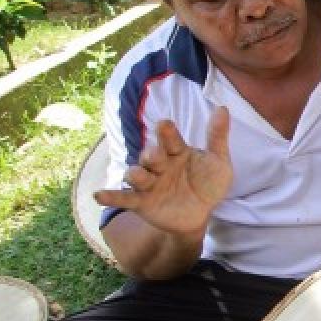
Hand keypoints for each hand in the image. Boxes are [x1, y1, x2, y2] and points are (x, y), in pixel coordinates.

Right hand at [95, 107, 232, 235]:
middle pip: (150, 156)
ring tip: (136, 174)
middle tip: (154, 155)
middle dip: (151, 155)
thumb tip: (223, 108)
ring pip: (136, 175)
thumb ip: (217, 137)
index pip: (170, 140)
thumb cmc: (207, 183)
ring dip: (135, 174)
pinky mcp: (142, 202)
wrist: (201, 212)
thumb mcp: (218, 162)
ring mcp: (149, 183)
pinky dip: (111, 196)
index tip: (165, 125)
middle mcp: (159, 165)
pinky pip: (124, 198)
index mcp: (176, 152)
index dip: (166, 133)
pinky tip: (98, 195)